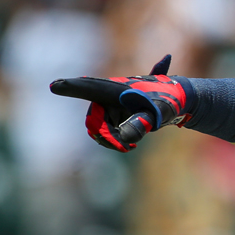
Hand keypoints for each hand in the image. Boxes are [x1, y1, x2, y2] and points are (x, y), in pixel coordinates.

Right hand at [50, 55, 191, 151]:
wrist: (180, 100)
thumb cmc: (167, 103)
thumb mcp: (155, 115)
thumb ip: (139, 126)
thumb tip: (126, 139)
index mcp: (114, 89)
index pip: (87, 88)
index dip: (70, 87)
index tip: (54, 86)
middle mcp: (107, 94)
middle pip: (94, 120)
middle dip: (105, 137)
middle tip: (124, 148)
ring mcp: (110, 104)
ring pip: (100, 128)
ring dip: (112, 141)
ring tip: (129, 148)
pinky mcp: (115, 113)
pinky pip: (107, 131)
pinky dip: (116, 141)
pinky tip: (130, 146)